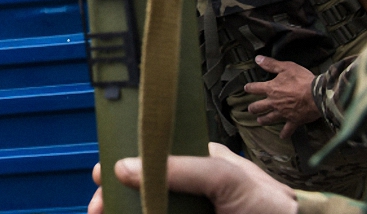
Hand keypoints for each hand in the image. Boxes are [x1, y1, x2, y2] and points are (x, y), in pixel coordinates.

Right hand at [88, 143, 297, 213]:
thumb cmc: (270, 205)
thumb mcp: (224, 176)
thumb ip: (179, 168)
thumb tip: (126, 166)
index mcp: (197, 164)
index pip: (150, 157)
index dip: (122, 165)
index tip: (99, 176)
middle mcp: (190, 190)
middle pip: (141, 189)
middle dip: (114, 198)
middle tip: (97, 209)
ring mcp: (190, 213)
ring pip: (146, 210)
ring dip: (122, 212)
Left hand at [246, 56, 321, 138]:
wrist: (317, 95)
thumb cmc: (303, 80)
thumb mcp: (286, 67)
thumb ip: (271, 64)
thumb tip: (258, 59)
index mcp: (272, 89)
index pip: (255, 88)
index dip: (250, 88)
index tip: (246, 88)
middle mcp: (274, 102)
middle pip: (259, 106)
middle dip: (253, 108)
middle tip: (250, 109)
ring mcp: (283, 113)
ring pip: (269, 118)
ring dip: (263, 120)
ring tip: (259, 121)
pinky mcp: (294, 121)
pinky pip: (288, 129)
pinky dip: (285, 133)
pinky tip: (282, 137)